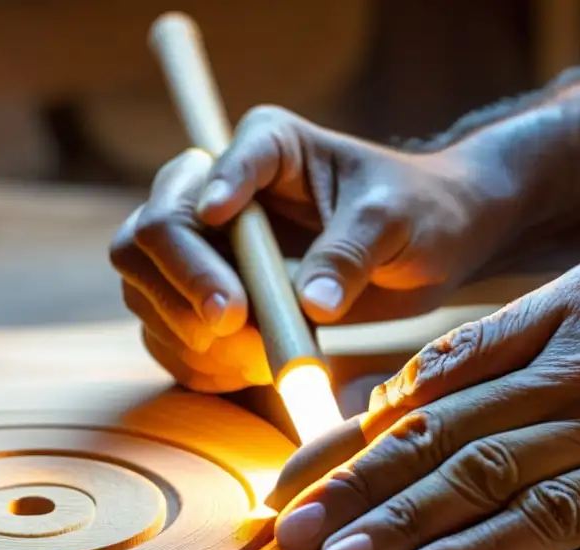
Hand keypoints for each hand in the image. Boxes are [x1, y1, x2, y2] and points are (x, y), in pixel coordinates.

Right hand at [109, 106, 517, 391]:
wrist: (433, 248)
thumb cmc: (419, 212)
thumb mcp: (394, 221)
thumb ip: (350, 253)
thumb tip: (310, 304)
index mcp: (264, 148)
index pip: (206, 172)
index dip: (206, 209)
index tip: (222, 232)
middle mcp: (220, 194)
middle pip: (153, 233)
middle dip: (186, 285)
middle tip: (235, 323)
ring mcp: (209, 252)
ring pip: (146, 288)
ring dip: (191, 333)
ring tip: (261, 356)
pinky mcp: (213, 304)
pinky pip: (170, 337)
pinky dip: (200, 363)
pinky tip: (249, 371)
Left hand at [269, 260, 579, 549]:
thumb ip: (514, 347)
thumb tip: (415, 392)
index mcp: (565, 306)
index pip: (436, 376)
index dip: (359, 431)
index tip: (303, 476)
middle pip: (444, 424)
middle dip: (356, 481)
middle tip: (290, 528)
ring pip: (487, 468)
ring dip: (402, 519)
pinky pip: (559, 512)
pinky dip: (487, 545)